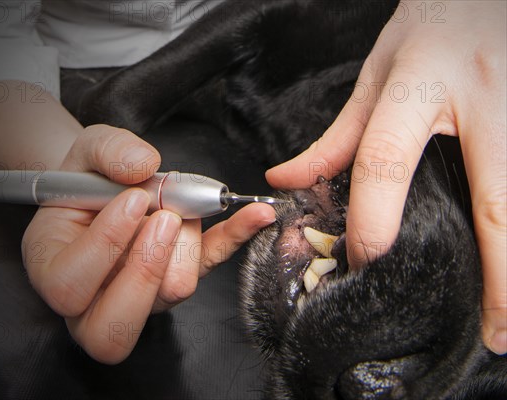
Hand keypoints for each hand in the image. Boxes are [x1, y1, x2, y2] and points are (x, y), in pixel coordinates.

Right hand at [21, 124, 275, 362]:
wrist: (107, 183)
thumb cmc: (87, 175)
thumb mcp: (85, 151)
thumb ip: (106, 152)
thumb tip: (142, 166)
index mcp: (55, 270)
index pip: (69, 286)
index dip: (104, 246)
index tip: (130, 201)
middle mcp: (96, 298)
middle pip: (117, 325)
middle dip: (147, 265)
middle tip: (162, 217)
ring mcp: (144, 296)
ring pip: (172, 293)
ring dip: (184, 242)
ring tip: (175, 207)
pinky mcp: (183, 276)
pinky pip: (213, 264)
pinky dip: (236, 237)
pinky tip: (255, 216)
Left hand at [266, 1, 505, 353]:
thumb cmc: (431, 28)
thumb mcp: (376, 74)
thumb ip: (338, 138)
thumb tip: (287, 182)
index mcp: (420, 88)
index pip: (385, 162)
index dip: (372, 218)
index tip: (367, 259)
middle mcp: (483, 103)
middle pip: (496, 204)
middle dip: (500, 278)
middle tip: (496, 333)